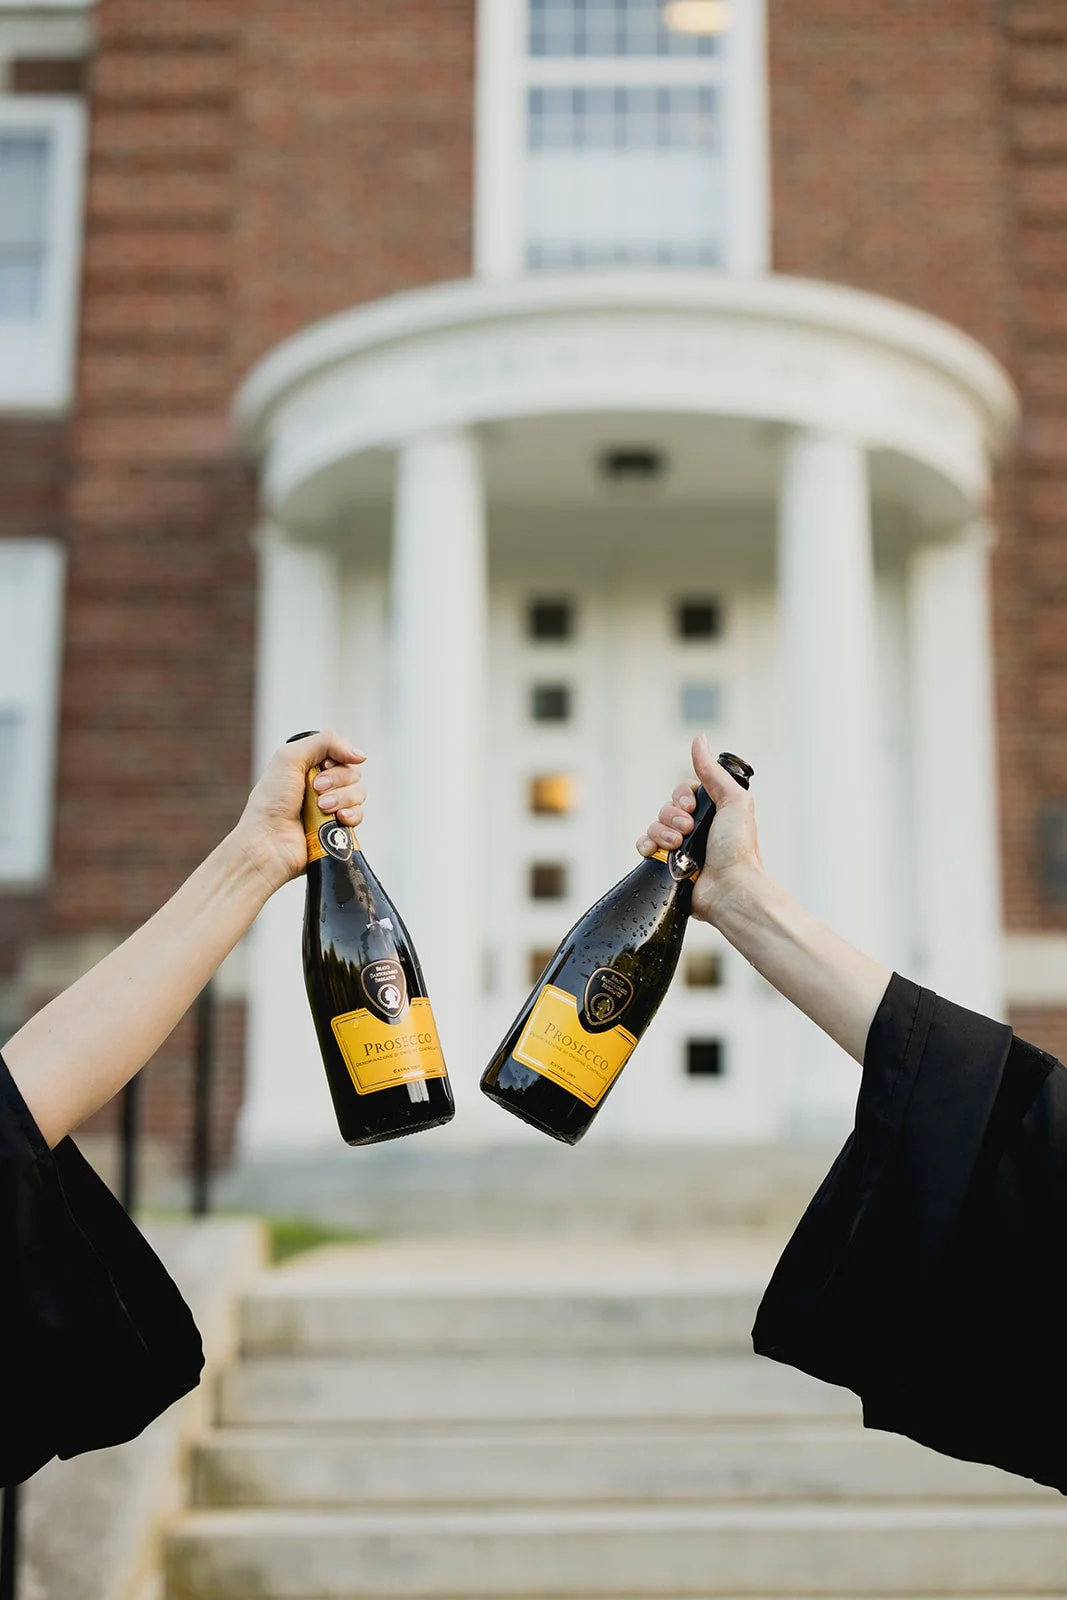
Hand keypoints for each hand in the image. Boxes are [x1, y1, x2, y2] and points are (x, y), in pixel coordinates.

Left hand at [232, 730, 366, 892]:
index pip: (341, 753)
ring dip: (342, 798)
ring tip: (321, 807)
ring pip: (359, 792)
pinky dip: (351, 815)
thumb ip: (325, 742)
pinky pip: (359, 814)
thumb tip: (360, 755)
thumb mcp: (290, 757)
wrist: (268, 843)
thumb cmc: (271, 801)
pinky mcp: (337, 827)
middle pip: (353, 772)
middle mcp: (321, 784)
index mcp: (308, 766)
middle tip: (316, 789)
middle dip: (337, 780)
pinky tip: (337, 819)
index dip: (337, 759)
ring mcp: (331, 807)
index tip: (322, 767)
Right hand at [636, 734, 762, 925]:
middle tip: (688, 829)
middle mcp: (695, 829)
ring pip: (653, 826)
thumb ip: (713, 772)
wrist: (731, 888)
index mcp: (710, 813)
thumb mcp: (733, 801)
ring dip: (662, 832)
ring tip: (678, 846)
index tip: (691, 807)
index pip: (682, 793)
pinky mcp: (666, 867)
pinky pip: (644, 846)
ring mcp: (680, 849)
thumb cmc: (739, 847)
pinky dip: (646, 845)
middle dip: (673, 817)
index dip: (681, 797)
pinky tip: (655, 850)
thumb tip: (698, 739)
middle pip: (665, 808)